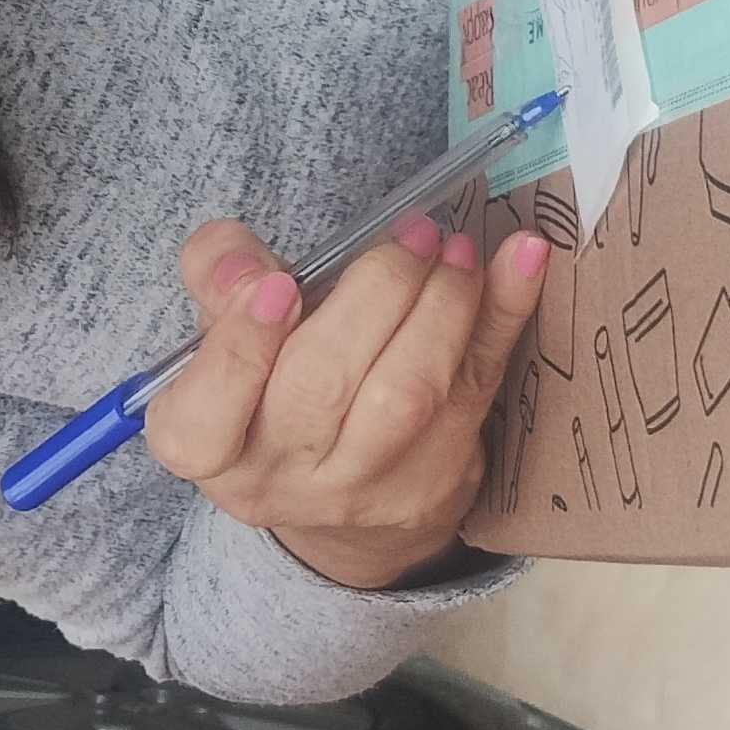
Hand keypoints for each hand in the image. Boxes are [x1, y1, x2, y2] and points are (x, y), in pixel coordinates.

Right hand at [145, 213, 552, 587]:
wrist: (340, 494)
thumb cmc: (270, 389)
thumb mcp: (222, 333)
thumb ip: (218, 277)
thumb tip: (249, 269)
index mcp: (206, 445)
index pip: (206, 412)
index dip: (242, 347)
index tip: (278, 286)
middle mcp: (280, 478)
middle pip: (319, 388)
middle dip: (371, 297)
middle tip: (410, 234)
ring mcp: (365, 487)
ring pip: (407, 395)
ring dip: (440, 307)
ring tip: (452, 249)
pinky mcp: (440, 476)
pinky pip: (478, 384)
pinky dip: (506, 315)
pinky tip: (523, 257)